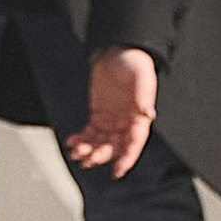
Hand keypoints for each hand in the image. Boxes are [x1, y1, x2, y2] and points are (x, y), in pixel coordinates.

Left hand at [66, 46, 156, 179]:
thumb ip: (145, 95)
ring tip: (76, 153)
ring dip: (89, 150)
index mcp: (140, 117)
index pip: (134, 143)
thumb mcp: (142, 76)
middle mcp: (126, 123)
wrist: (119, 50)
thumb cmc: (135, 62)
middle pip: (114, 146)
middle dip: (101, 155)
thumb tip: (148, 113)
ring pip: (100, 143)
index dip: (127, 158)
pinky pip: (89, 133)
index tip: (118, 170)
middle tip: (88, 159)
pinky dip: (80, 139)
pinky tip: (71, 142)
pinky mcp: (99, 115)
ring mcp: (112, 120)